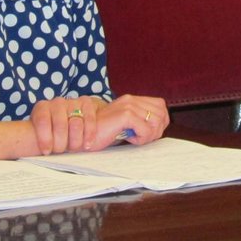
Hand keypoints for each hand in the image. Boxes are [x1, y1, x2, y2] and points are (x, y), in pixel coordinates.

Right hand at [29, 94, 169, 153]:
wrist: (79, 134)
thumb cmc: (98, 133)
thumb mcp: (120, 126)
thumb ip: (136, 123)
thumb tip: (157, 128)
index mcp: (131, 100)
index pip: (160, 105)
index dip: (161, 121)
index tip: (149, 134)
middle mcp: (130, 100)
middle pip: (162, 112)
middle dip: (157, 130)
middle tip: (142, 139)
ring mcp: (128, 106)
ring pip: (156, 121)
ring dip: (150, 135)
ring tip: (135, 140)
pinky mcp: (124, 115)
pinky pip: (146, 129)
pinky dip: (142, 138)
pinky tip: (129, 140)